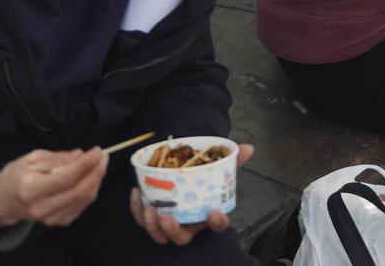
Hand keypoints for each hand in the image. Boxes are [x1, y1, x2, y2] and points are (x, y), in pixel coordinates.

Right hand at [0, 148, 108, 229]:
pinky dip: (90, 190)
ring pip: (84, 199)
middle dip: (96, 171)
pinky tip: (90, 178)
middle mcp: (40, 207)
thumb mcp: (32, 158)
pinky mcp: (57, 222)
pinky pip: (81, 206)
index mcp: (31, 188)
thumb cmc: (17, 175)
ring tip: (98, 164)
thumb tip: (80, 155)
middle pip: (79, 191)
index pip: (66, 177)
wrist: (5, 200)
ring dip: (96, 180)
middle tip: (103, 156)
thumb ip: (58, 158)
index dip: (86, 164)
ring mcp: (49, 218)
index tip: (96, 151)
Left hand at [130, 144, 255, 245]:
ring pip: (158, 233)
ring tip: (149, 208)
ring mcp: (168, 222)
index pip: (217, 224)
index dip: (216, 222)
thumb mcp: (217, 169)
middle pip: (181, 237)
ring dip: (151, 225)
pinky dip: (136, 209)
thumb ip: (232, 161)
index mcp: (207, 215)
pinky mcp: (151, 216)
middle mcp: (188, 223)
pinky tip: (136, 192)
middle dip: (172, 231)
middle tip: (167, 218)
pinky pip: (141, 219)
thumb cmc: (201, 179)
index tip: (214, 213)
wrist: (183, 176)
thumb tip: (248, 147)